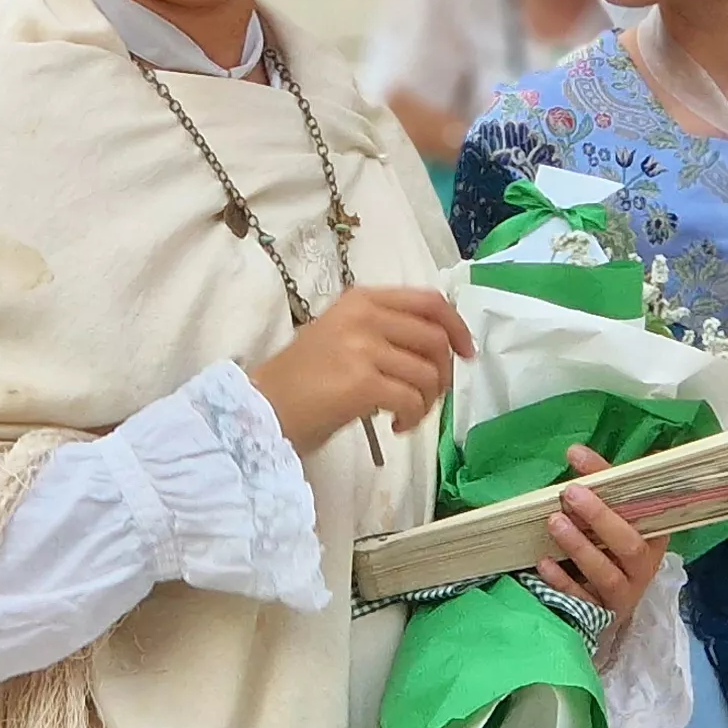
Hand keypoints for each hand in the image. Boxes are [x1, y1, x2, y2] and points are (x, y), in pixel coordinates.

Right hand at [247, 286, 471, 455]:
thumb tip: (437, 351)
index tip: (466, 353)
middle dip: (444, 373)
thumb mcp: (342, 337)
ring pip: (428, 372)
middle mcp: (364, 316)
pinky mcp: (360, 382)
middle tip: (428, 398)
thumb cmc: (300, 381)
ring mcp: (362, 347)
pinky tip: (394, 428)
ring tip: (406, 416)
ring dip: (427, 402)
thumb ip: (384, 332)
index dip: (457, 326)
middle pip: (435, 338)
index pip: (429, 301)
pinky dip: (412, 418)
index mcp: (361, 300)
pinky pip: (412, 399)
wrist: (261, 409)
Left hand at [540, 446, 672, 627]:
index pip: (639, 504)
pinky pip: (582, 600)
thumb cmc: (613, 552)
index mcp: (653, 536)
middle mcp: (643, 566)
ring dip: (580, 547)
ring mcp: (623, 594)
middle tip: (571, 491)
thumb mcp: (615, 522)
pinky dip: (562, 582)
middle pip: (629, 544)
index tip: (578, 455)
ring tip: (554, 521)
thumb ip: (603, 492)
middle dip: (600, 517)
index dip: (611, 479)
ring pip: (606, 573)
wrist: (614, 606)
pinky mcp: (601, 615)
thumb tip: (578, 452)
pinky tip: (543, 562)